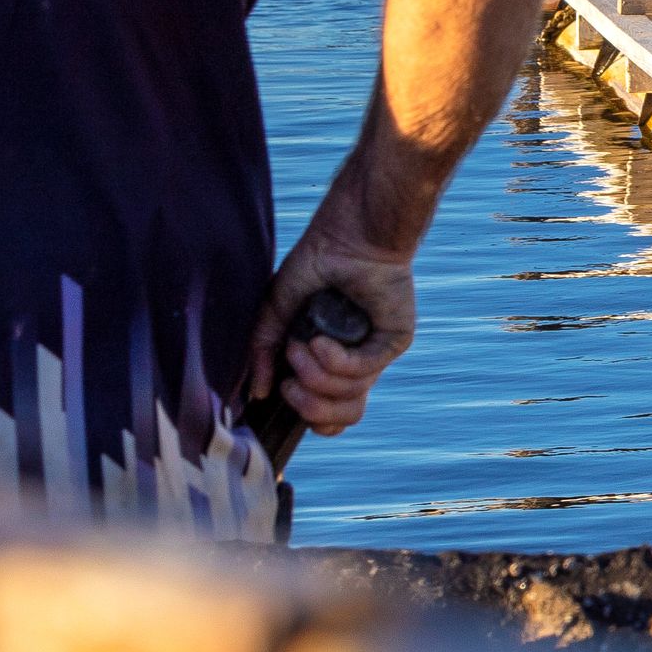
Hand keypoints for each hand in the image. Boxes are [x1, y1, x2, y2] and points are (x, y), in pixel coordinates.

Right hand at [247, 223, 415, 436]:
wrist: (347, 234)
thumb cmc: (315, 265)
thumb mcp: (277, 312)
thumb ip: (263, 353)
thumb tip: (258, 394)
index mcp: (332, 359)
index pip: (331, 413)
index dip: (310, 417)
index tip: (285, 394)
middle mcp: (356, 360)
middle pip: (342, 417)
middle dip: (308, 406)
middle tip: (290, 381)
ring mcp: (376, 352)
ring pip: (351, 399)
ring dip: (315, 378)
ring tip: (303, 346)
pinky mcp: (394, 340)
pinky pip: (362, 372)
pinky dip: (334, 362)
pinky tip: (320, 341)